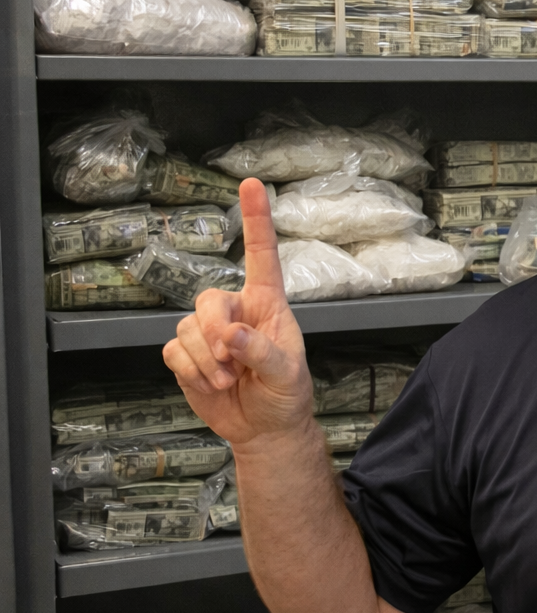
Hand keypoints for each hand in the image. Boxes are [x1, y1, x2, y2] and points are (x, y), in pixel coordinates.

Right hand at [162, 178, 312, 444]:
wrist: (264, 428)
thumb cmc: (285, 394)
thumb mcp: (287, 375)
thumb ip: (263, 353)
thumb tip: (233, 335)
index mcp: (268, 305)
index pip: (262, 256)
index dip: (257, 220)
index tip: (251, 184)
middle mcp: (236, 310)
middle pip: (208, 299)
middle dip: (214, 329)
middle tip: (231, 359)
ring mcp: (207, 332)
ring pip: (187, 328)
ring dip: (206, 360)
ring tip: (229, 380)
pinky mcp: (186, 355)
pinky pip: (173, 351)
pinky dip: (191, 371)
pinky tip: (211, 384)